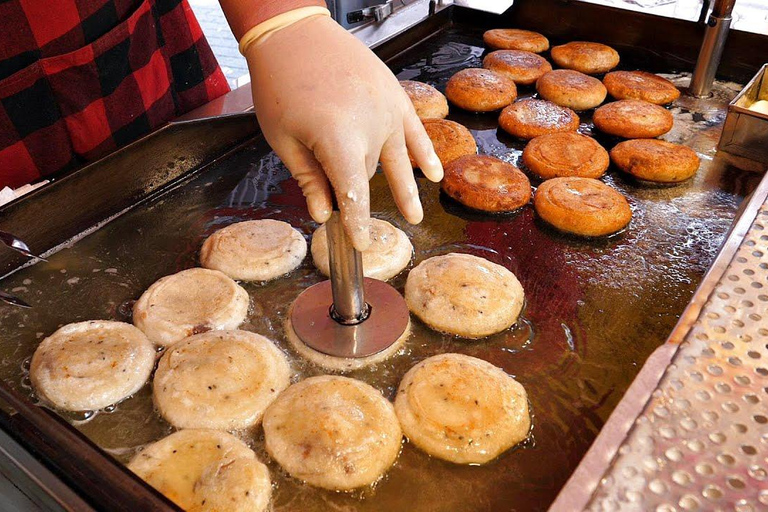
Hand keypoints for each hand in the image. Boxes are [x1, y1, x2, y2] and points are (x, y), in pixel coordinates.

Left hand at [243, 14, 442, 249]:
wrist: (295, 33)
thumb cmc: (281, 84)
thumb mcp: (284, 138)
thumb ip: (309, 178)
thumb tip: (325, 214)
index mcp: (338, 138)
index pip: (355, 194)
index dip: (358, 223)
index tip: (361, 245)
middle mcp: (370, 125)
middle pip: (368, 175)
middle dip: (356, 193)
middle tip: (345, 216)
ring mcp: (388, 109)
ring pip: (394, 159)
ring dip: (404, 189)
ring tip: (413, 217)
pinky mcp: (396, 96)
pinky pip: (416, 132)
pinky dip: (425, 154)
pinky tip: (434, 176)